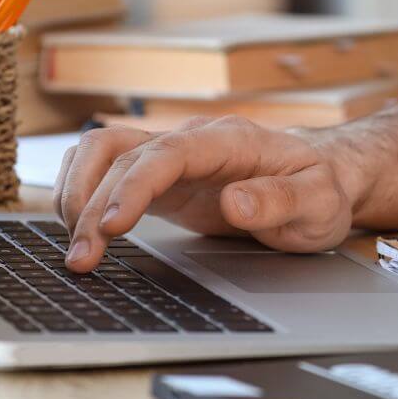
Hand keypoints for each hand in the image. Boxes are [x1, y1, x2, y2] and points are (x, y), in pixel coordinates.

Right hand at [53, 116, 363, 272]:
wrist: (322, 177)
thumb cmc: (321, 189)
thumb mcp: (319, 202)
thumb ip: (282, 200)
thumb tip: (235, 202)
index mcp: (232, 140)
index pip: (169, 152)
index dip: (135, 185)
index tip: (113, 225)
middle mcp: (195, 139)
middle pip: (124, 155)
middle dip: (94, 204)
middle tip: (83, 260)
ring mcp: (174, 154)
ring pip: (104, 152)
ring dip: (78, 194)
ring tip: (75, 249)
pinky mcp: (162, 176)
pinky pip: (107, 167)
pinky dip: (82, 192)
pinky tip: (79, 230)